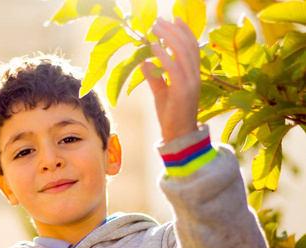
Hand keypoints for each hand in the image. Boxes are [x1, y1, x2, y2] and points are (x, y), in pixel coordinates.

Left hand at [141, 17, 200, 141]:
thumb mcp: (161, 92)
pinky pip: (174, 68)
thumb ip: (154, 77)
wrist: (178, 136)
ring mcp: (191, 83)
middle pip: (188, 46)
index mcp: (193, 76)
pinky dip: (164, 55)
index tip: (174, 18)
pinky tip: (154, 46)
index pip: (193, 47)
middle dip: (174, 30)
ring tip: (155, 27)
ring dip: (168, 37)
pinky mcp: (183, 91)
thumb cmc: (170, 115)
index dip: (185, 31)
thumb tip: (144, 62)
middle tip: (159, 20)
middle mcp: (196, 77)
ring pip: (183, 53)